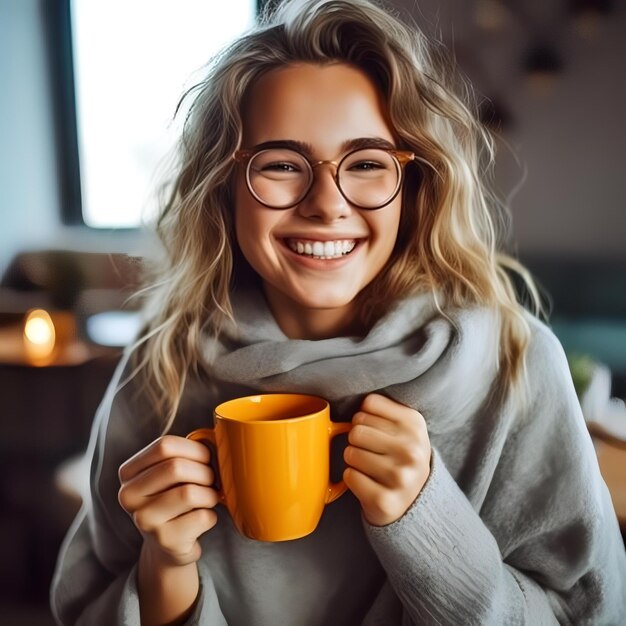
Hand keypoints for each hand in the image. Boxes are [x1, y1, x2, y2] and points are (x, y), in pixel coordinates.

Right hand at [118, 435, 218, 566]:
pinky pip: (202, 517)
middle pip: (176, 467)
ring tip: (207, 498)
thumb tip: (218, 437)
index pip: (164, 446)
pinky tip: (202, 519)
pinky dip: (212, 515)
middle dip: (204, 471)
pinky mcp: (165, 541)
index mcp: (129, 473)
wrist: (169, 546)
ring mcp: (144, 521)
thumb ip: (184, 454)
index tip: (206, 458)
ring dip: (210, 494)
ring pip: (190, 493)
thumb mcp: (170, 474)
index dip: (194, 448)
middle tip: (210, 480)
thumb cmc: (174, 498)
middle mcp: (129, 496)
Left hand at [343, 393, 430, 526]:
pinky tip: (368, 482)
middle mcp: (413, 450)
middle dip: (357, 440)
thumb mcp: (404, 427)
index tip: (377, 430)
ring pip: (351, 452)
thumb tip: (355, 402)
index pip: (369, 403)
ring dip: (354, 460)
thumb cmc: (401, 456)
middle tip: (372, 451)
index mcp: (415, 424)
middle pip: (357, 428)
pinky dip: (352, 479)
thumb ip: (383, 409)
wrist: (414, 501)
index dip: (365, 416)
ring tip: (370, 467)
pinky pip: (349, 476)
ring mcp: (400, 476)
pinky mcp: (385, 500)